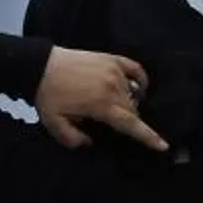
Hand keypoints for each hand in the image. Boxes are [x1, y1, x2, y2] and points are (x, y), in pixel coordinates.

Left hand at [36, 47, 168, 153]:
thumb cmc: (48, 96)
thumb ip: (74, 139)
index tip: (163, 145)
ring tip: (119, 109)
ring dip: (132, 103)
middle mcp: (112, 86)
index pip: (131, 124)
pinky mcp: (110, 58)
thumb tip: (91, 143)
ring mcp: (113, 69)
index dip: (148, 136)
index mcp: (101, 104)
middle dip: (132, 121)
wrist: (39, 65)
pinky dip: (140, 79)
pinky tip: (138, 87)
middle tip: (119, 126)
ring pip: (134, 92)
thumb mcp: (55, 124)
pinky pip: (135, 69)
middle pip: (133, 110)